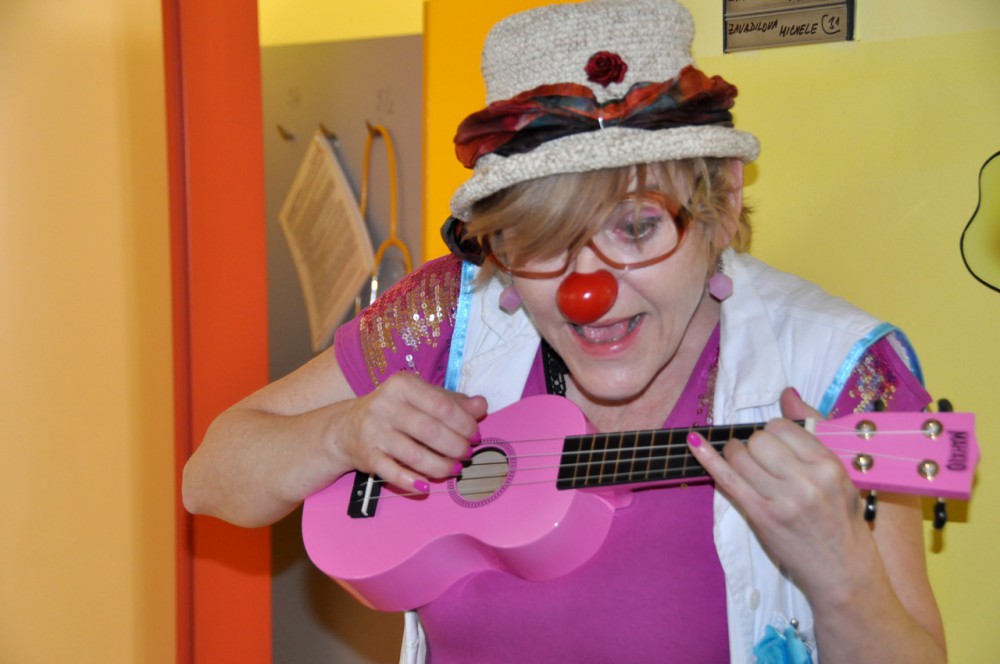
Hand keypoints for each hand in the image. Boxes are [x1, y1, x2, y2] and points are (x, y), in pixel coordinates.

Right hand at [331, 373, 487, 494]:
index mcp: (403, 385)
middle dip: (455, 446)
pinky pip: (392, 473)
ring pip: (414, 454)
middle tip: (466, 454)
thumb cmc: (395, 410)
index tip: (475, 435)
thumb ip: (453, 402)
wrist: (346, 427)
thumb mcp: (421, 398)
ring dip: (440, 465)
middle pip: (430, 430)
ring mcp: (374, 431)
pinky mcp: (367, 456)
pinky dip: (412, 482)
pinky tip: (427, 486)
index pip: (441, 405)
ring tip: (454, 469)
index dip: (464, 423)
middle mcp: (386, 405)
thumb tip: (482, 406)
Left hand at [688, 388, 873, 599]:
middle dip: (754, 445)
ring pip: (741, 456)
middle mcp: (807, 480)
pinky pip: (728, 479)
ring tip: (744, 465)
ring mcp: (782, 500)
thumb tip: (786, 393)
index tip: (774, 445)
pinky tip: (694, 443)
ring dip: (735, 455)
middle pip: (760, 440)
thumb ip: (814, 429)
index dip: (773, 432)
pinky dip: (708, 460)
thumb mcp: (841, 473)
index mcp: (828, 465)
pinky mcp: (762, 517)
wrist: (842, 571)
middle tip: (760, 460)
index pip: (784, 427)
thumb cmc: (841, 520)